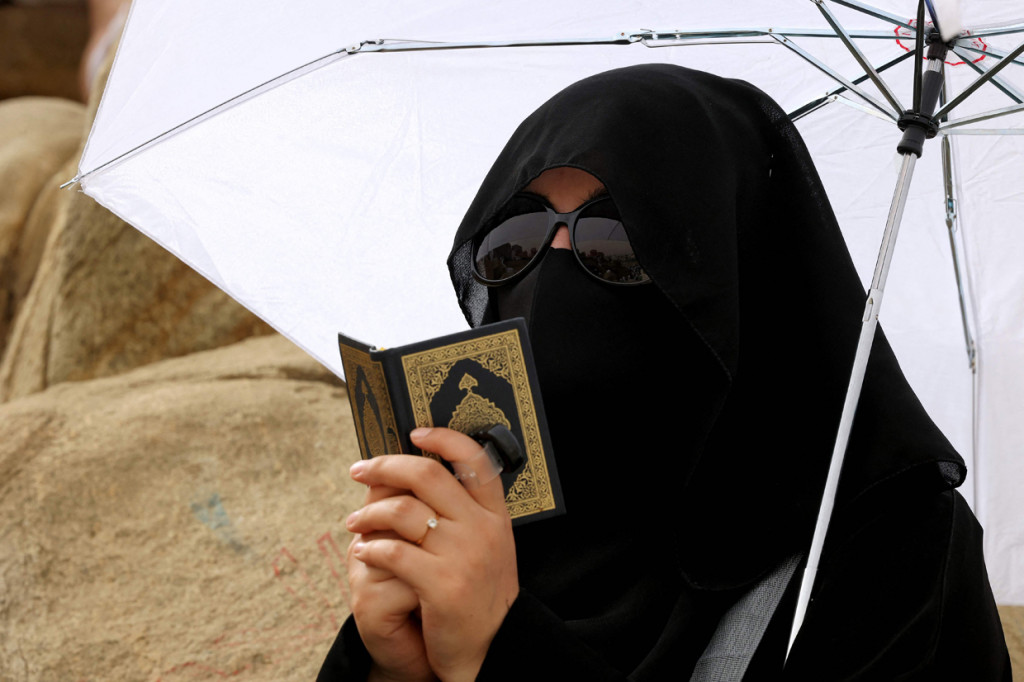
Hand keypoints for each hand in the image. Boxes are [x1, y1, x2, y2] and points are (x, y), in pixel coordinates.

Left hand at [346, 427, 518, 681]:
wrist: (491, 650)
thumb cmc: (480, 597)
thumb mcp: (488, 547)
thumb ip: (465, 513)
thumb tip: (420, 474)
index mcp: (495, 515)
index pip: (474, 459)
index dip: (443, 437)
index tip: (414, 432)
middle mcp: (482, 529)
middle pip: (427, 475)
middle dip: (383, 466)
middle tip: (359, 471)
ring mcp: (464, 555)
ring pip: (402, 510)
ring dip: (368, 513)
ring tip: (354, 523)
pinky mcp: (442, 584)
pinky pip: (392, 551)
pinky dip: (369, 548)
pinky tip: (363, 552)